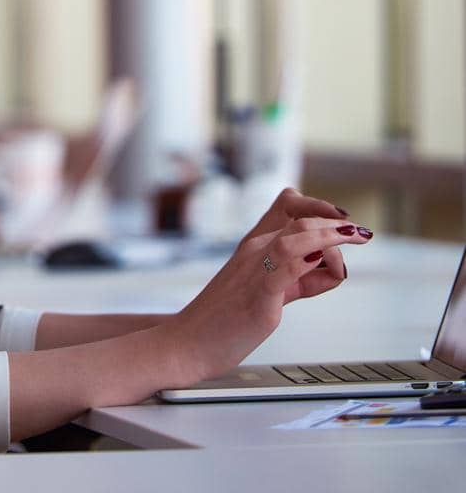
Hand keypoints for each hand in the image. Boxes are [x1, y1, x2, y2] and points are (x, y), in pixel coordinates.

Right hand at [169, 217, 372, 385]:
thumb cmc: (223, 321)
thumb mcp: (267, 293)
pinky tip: (328, 263)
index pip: (288, 206)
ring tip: (356, 238)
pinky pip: (288, 265)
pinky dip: (311, 259)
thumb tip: (328, 271)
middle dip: (336, 223)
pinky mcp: (259, 293)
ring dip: (332, 234)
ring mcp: (255, 268)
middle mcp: (254, 248)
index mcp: (254, 245)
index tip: (344, 221)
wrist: (187, 342)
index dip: (319, 207)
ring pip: (297, 235)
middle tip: (362, 234)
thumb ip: (296, 279)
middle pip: (300, 217)